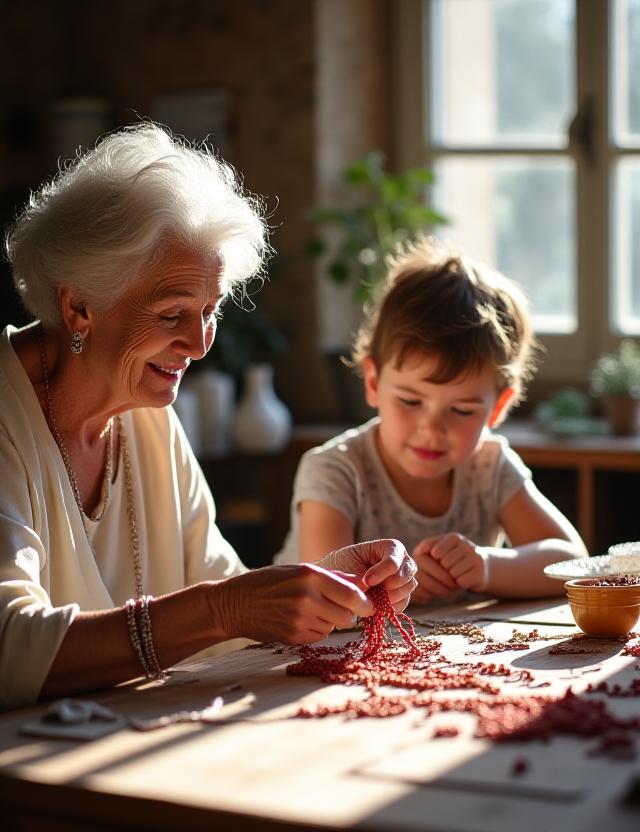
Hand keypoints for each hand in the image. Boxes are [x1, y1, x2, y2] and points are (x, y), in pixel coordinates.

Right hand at [219, 563, 373, 644]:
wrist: (234, 604)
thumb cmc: (267, 582)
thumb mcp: (298, 570)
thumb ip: (332, 577)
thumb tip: (361, 582)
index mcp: (310, 576)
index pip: (351, 595)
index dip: (365, 603)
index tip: (369, 605)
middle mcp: (307, 598)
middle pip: (347, 615)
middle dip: (348, 613)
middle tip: (338, 607)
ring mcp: (299, 620)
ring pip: (333, 627)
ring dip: (329, 620)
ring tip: (310, 609)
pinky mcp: (293, 637)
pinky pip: (318, 636)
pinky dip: (316, 629)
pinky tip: (300, 619)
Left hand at [317, 538, 416, 612]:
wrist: (338, 577)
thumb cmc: (343, 566)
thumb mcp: (349, 566)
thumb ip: (361, 577)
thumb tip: (371, 592)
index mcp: (390, 547)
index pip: (394, 560)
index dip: (382, 572)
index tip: (367, 581)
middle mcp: (402, 561)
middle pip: (407, 574)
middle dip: (390, 585)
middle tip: (372, 592)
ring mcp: (404, 578)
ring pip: (407, 588)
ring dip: (390, 596)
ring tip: (372, 598)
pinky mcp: (401, 594)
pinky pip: (403, 602)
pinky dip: (391, 606)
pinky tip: (377, 604)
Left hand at [412, 534, 486, 602]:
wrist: (480, 567)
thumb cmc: (453, 558)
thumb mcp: (440, 548)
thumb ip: (427, 545)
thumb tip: (421, 549)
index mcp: (454, 537)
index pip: (436, 552)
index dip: (434, 560)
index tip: (438, 560)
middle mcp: (467, 545)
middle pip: (445, 563)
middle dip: (444, 569)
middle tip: (449, 568)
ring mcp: (476, 558)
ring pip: (453, 573)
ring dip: (452, 577)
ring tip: (457, 573)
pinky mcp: (480, 573)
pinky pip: (462, 582)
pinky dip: (460, 583)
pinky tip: (464, 578)